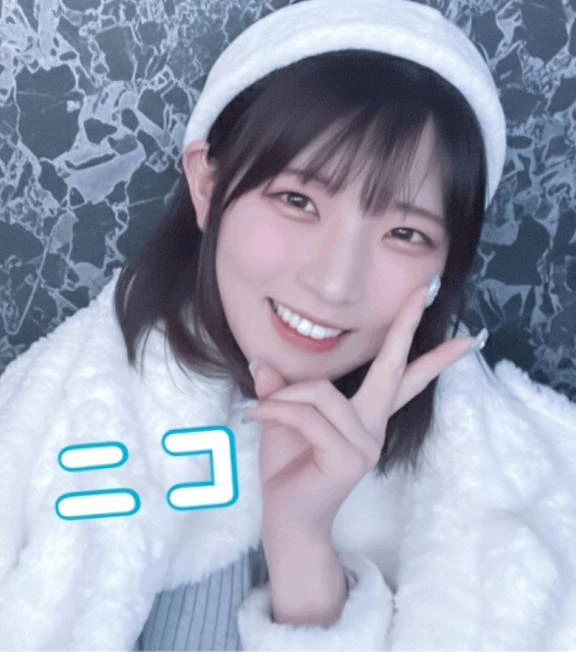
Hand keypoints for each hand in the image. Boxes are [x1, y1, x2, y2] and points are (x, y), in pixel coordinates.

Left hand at [244, 282, 476, 540]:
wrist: (286, 519)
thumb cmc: (288, 470)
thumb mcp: (283, 420)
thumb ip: (281, 391)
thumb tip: (263, 361)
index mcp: (365, 416)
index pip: (404, 380)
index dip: (430, 356)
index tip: (461, 335)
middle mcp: (372, 427)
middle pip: (393, 370)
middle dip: (406, 328)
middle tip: (425, 291)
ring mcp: (365, 444)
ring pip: (323, 393)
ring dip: (285, 397)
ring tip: (260, 409)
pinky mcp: (349, 457)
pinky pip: (309, 416)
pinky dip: (277, 410)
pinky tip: (255, 416)